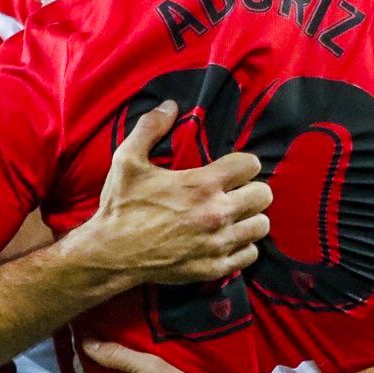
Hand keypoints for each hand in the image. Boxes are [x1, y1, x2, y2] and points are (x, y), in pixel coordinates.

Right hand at [73, 102, 272, 286]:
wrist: (110, 254)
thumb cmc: (120, 205)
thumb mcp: (127, 160)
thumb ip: (150, 128)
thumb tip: (170, 105)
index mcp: (203, 184)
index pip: (251, 165)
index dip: (243, 164)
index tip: (232, 169)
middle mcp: (217, 213)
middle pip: (263, 195)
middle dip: (251, 189)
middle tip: (236, 192)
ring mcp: (218, 243)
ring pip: (261, 225)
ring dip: (250, 218)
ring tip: (235, 215)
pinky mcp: (214, 267)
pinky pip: (250, 254)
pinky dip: (243, 246)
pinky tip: (228, 239)